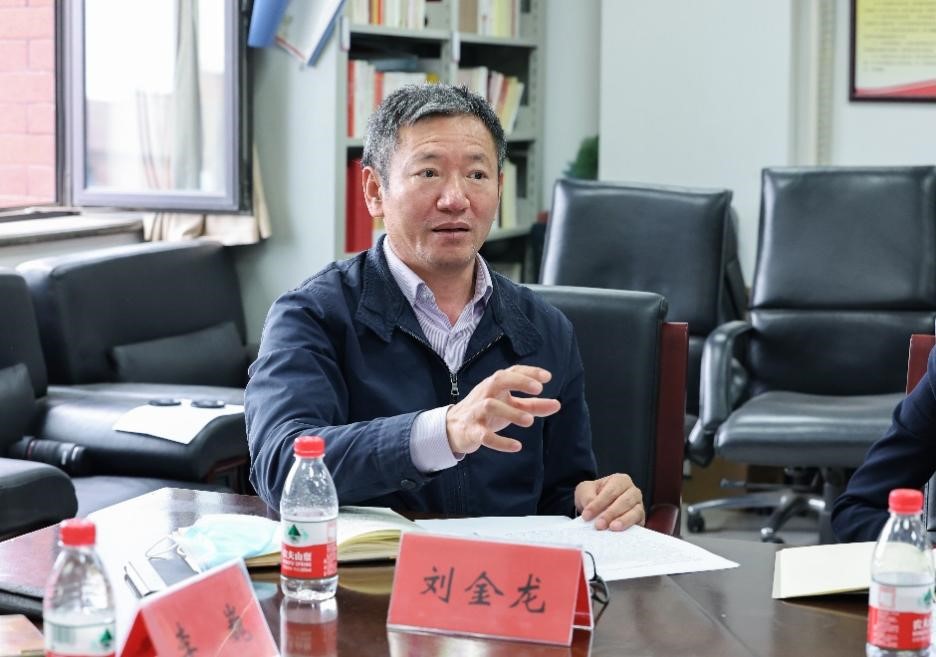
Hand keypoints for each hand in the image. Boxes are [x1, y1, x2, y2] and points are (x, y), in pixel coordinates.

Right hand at [445, 365, 560, 454]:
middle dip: (518, 382)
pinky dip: (500, 441)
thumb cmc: (487, 412)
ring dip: (511, 412)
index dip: (529, 372)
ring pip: (491, 406)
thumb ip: (533, 405)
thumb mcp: (510, 405)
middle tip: (538, 389)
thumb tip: (557, 405)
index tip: (547, 378)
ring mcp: (477, 411)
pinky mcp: (472, 430)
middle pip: (499, 380)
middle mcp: (485, 394)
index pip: (512, 372)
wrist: (454, 428)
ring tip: (530, 421)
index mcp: (495, 385)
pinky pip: (484, 435)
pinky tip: (516, 446)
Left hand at [574, 474, 644, 530]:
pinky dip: (629, 528)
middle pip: (624, 501)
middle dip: (610, 514)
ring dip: (623, 521)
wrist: (596, 507)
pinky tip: (620, 534)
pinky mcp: (640, 520)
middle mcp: (633, 491)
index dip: (598, 504)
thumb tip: (590, 507)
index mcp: (620, 480)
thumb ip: (587, 497)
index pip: (611, 491)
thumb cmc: (592, 495)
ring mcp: (639, 505)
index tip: (587, 515)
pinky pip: (638, 523)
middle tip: (599, 525)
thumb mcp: (585, 491)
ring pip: (634, 512)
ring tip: (612, 528)